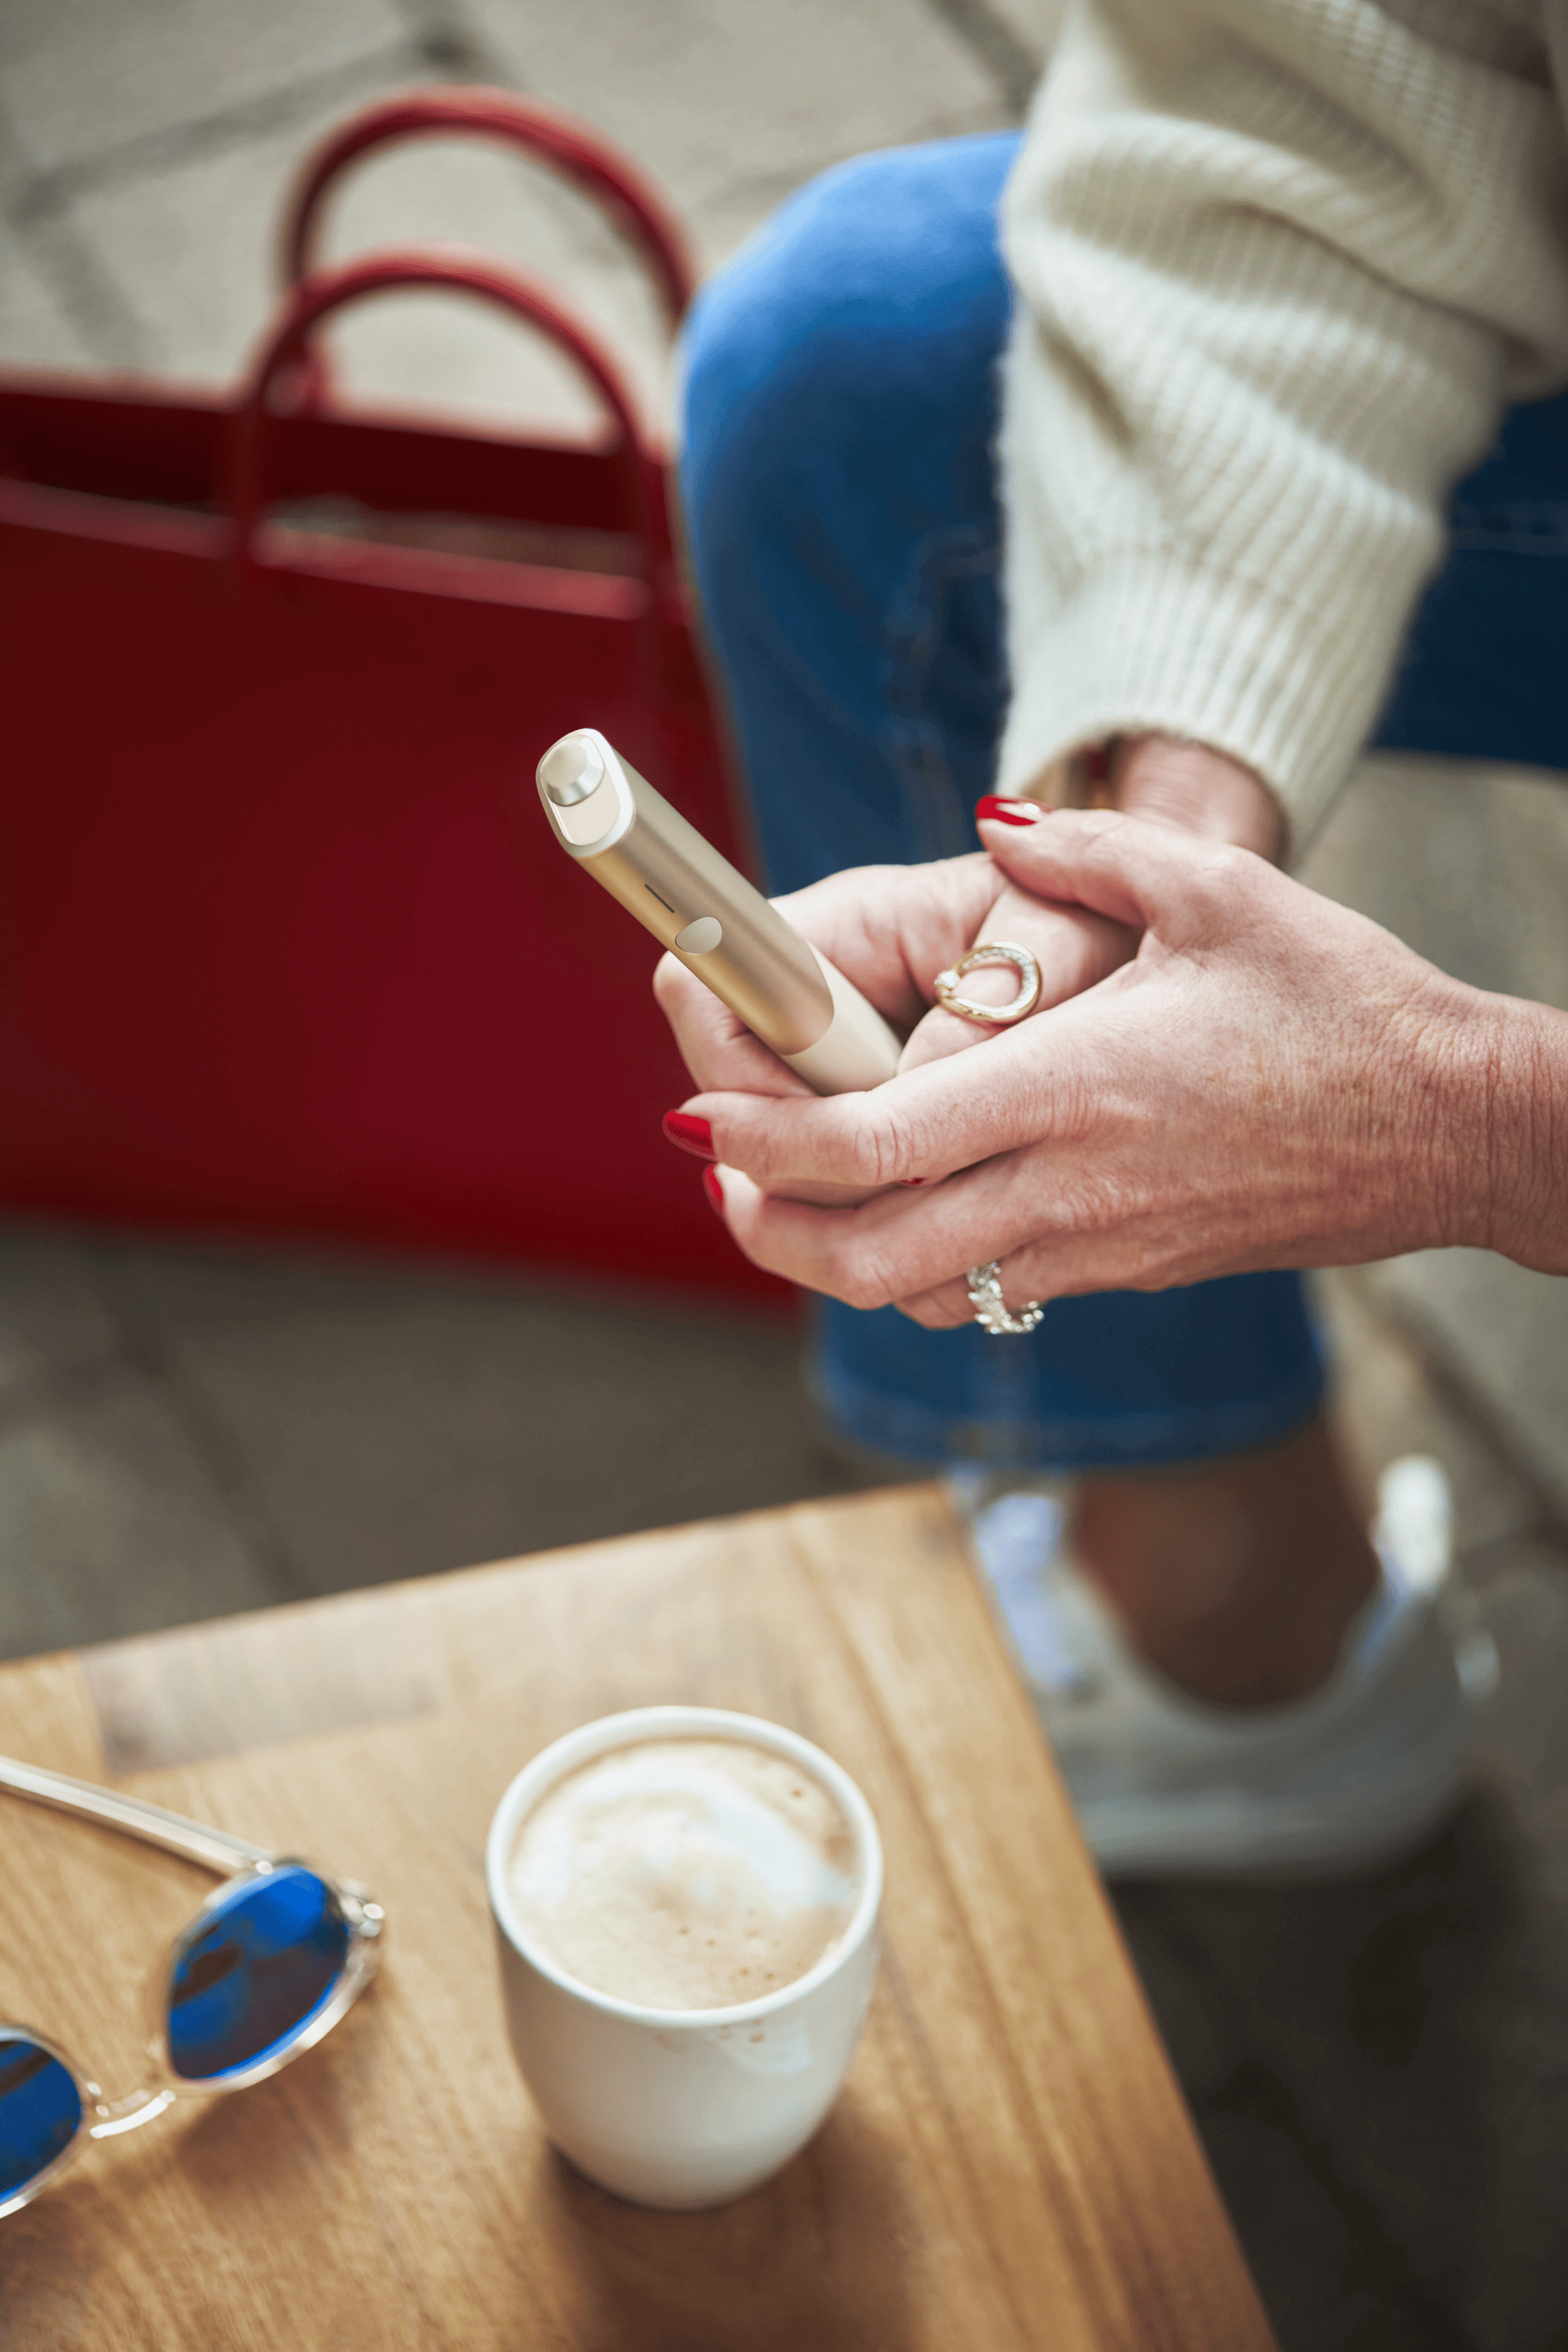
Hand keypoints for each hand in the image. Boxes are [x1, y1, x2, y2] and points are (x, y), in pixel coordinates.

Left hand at [679, 808, 1557, 1314]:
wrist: (1446, 1128)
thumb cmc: (1339, 1003)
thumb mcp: (1219, 890)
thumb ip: (1087, 848)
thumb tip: (990, 829)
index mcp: (1072, 1089)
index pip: (875, 1144)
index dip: (765, 1144)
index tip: (696, 1118)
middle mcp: (1069, 1188)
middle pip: (866, 1252)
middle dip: (765, 1228)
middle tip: (715, 1175)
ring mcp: (1097, 1247)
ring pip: (918, 1291)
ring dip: (831, 1255)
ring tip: (783, 1195)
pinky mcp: (1126, 1272)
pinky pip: (986, 1289)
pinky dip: (914, 1262)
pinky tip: (901, 1203)